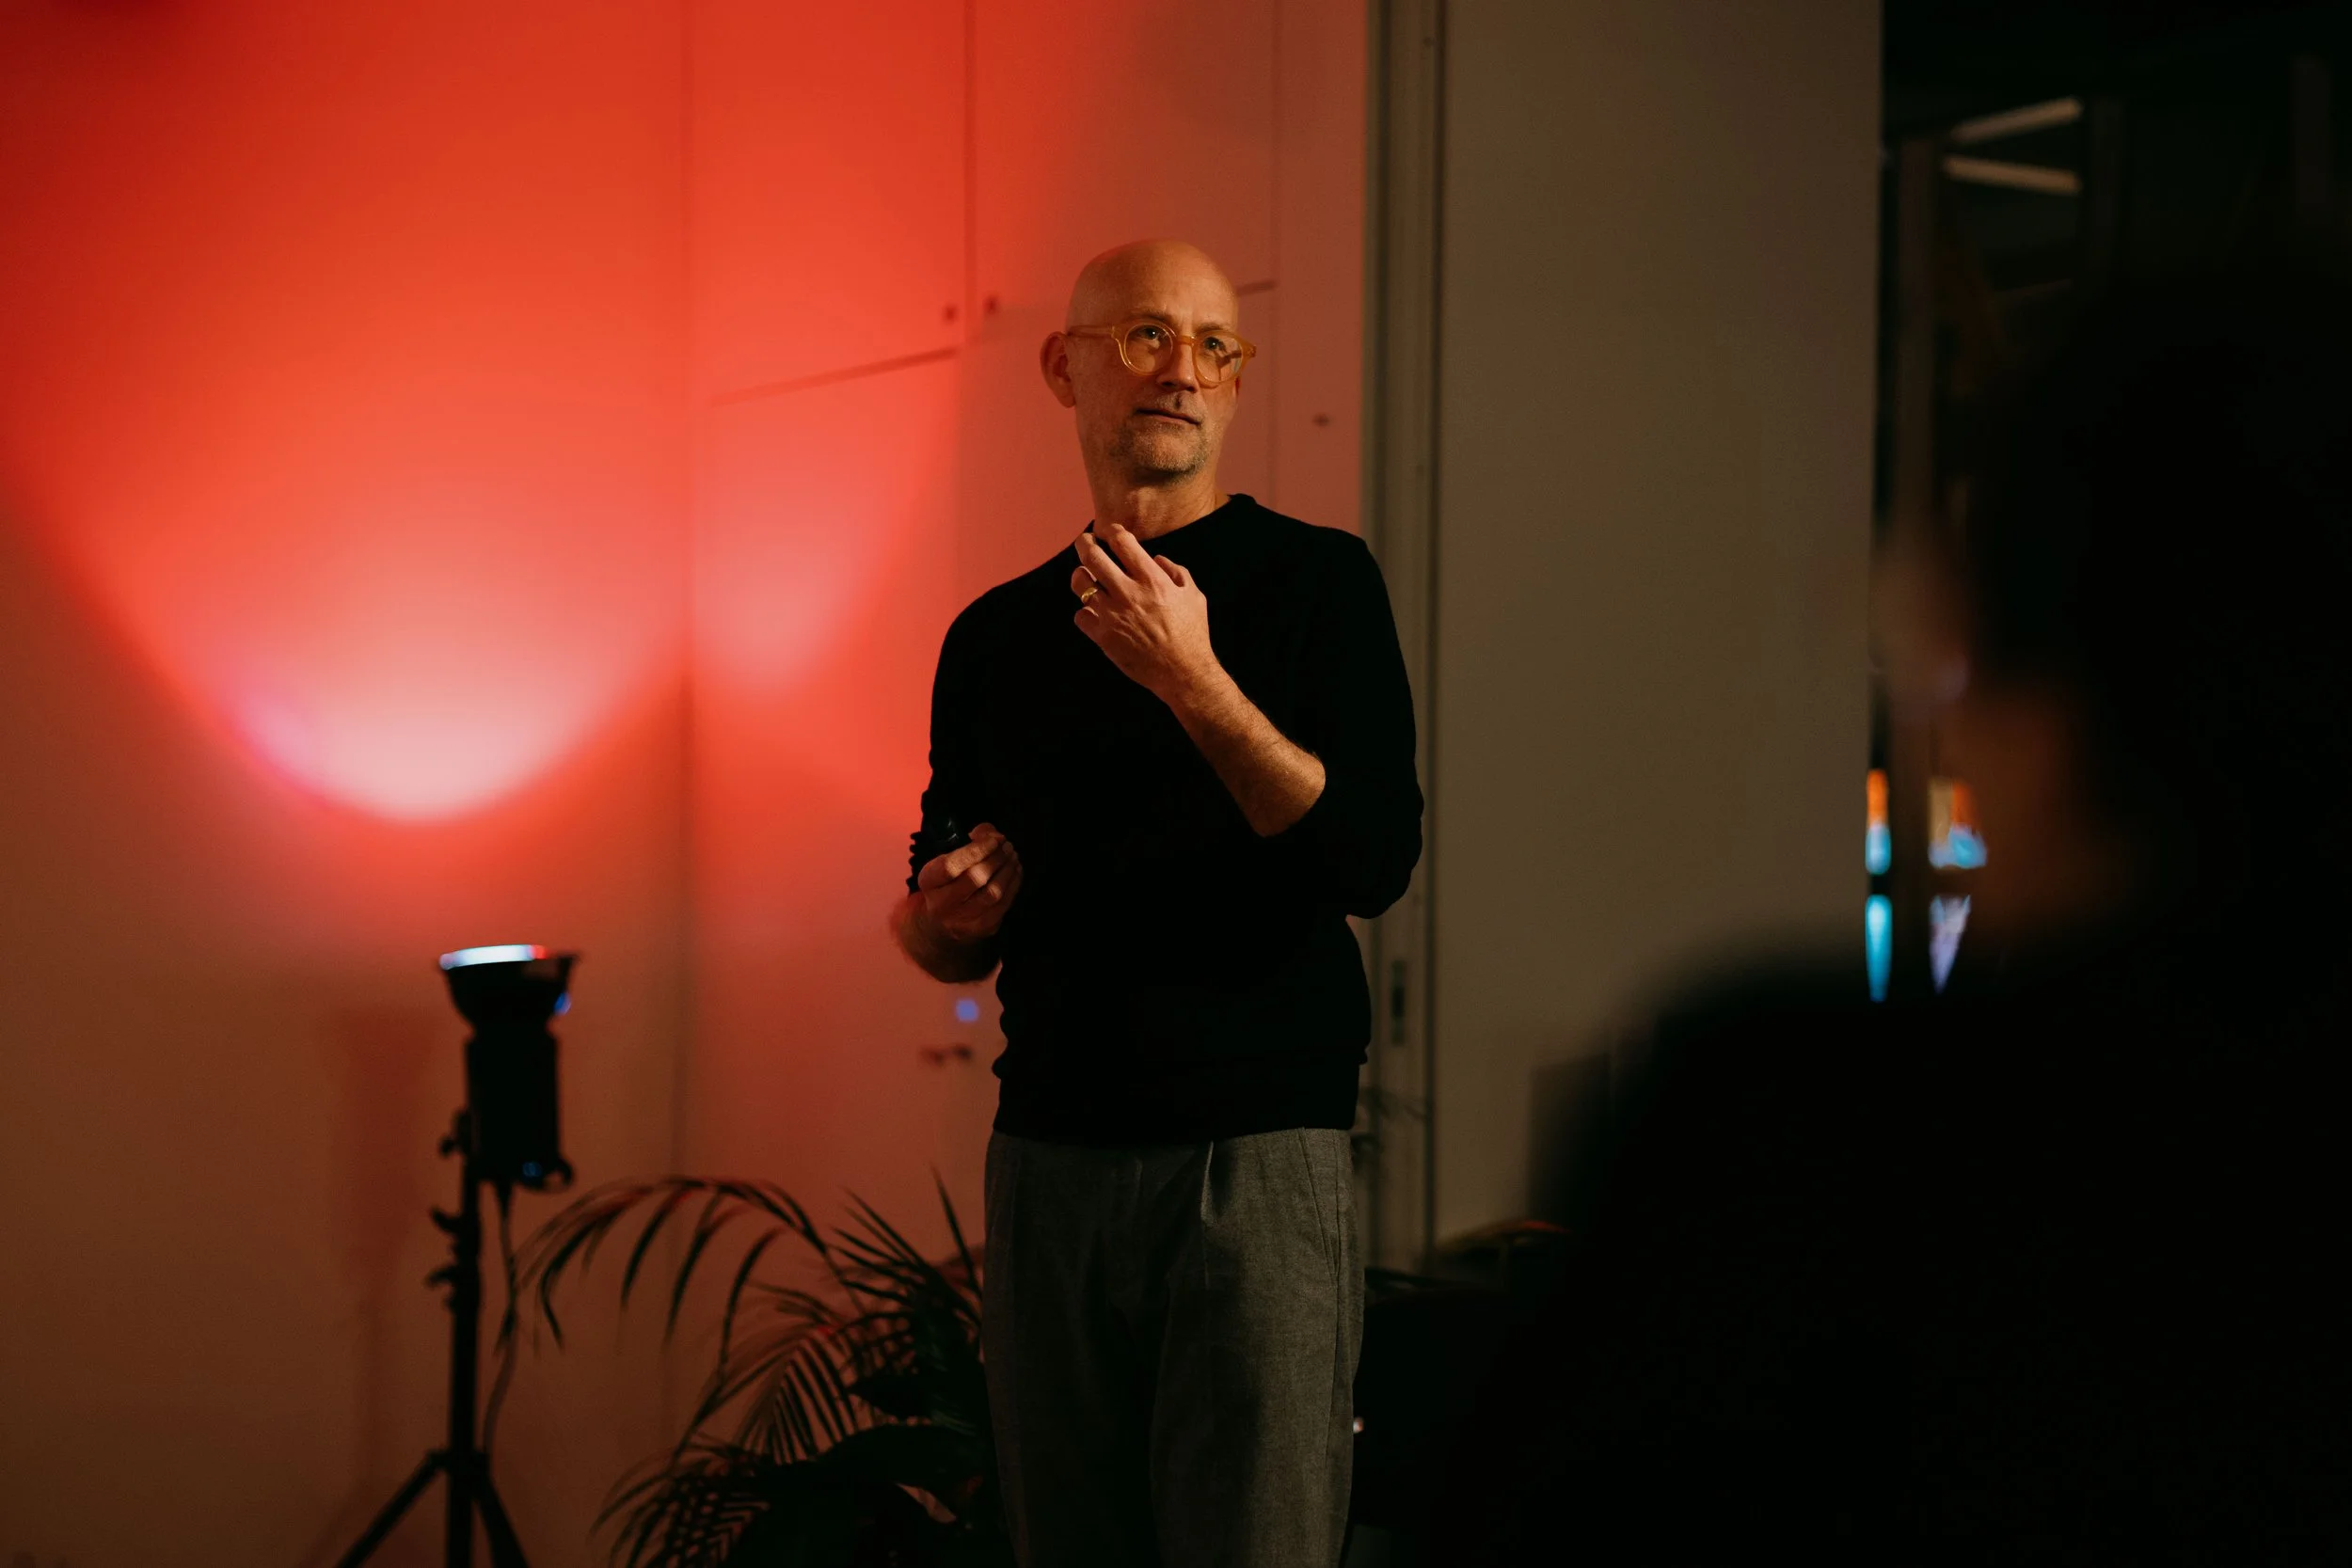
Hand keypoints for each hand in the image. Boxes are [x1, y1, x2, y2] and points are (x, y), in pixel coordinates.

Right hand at [914, 822, 1021, 943]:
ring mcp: (963, 920)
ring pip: (993, 893)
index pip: (950, 866)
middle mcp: (942, 904)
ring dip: (1008, 870)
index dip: (976, 850)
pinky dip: (1013, 884)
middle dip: (996, 858)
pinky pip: (1003, 905)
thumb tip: (991, 832)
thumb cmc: (945, 884)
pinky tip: (1015, 870)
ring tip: (1013, 855)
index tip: (994, 839)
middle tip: (1007, 845)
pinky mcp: (982, 928)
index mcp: (929, 882)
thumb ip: (967, 842)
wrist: (939, 926)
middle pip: (975, 879)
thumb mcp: (944, 861)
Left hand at [1071, 525, 1224, 705]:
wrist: (1182, 672)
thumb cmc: (1192, 634)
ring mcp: (1112, 615)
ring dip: (1080, 576)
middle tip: (1084, 541)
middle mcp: (1128, 593)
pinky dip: (1085, 612)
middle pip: (1092, 556)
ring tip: (1084, 576)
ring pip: (1080, 584)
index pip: (1122, 542)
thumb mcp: (1194, 596)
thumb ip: (1176, 572)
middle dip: (1084, 543)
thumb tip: (1156, 559)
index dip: (1114, 532)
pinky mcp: (1103, 636)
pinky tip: (1093, 613)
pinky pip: (1080, 616)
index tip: (1112, 533)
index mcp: (1151, 579)